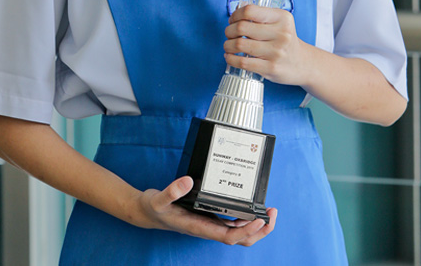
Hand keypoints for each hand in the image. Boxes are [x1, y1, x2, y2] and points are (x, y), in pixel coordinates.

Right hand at [132, 176, 276, 245]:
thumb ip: (171, 191)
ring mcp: (211, 224)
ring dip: (257, 227)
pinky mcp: (210, 218)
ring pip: (240, 234)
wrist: (148, 212)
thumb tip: (188, 181)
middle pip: (241, 239)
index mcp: (200, 228)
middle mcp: (208, 229)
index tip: (258, 219)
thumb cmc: (154, 208)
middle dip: (260, 231)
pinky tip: (251, 208)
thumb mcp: (158, 199)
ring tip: (269, 212)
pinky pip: (233, 224)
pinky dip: (246, 219)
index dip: (246, 230)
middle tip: (272, 214)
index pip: (229, 236)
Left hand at [224, 3, 316, 85]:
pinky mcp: (271, 68)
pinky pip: (242, 62)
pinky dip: (231, 59)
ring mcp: (277, 52)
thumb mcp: (279, 23)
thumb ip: (259, 16)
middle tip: (230, 34)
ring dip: (228, 45)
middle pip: (241, 27)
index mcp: (282, 18)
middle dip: (229, 31)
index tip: (234, 20)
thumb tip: (235, 13)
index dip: (236, 15)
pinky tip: (231, 57)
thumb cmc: (284, 41)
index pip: (250, 11)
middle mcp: (282, 34)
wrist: (302, 63)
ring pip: (239, 44)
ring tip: (229, 46)